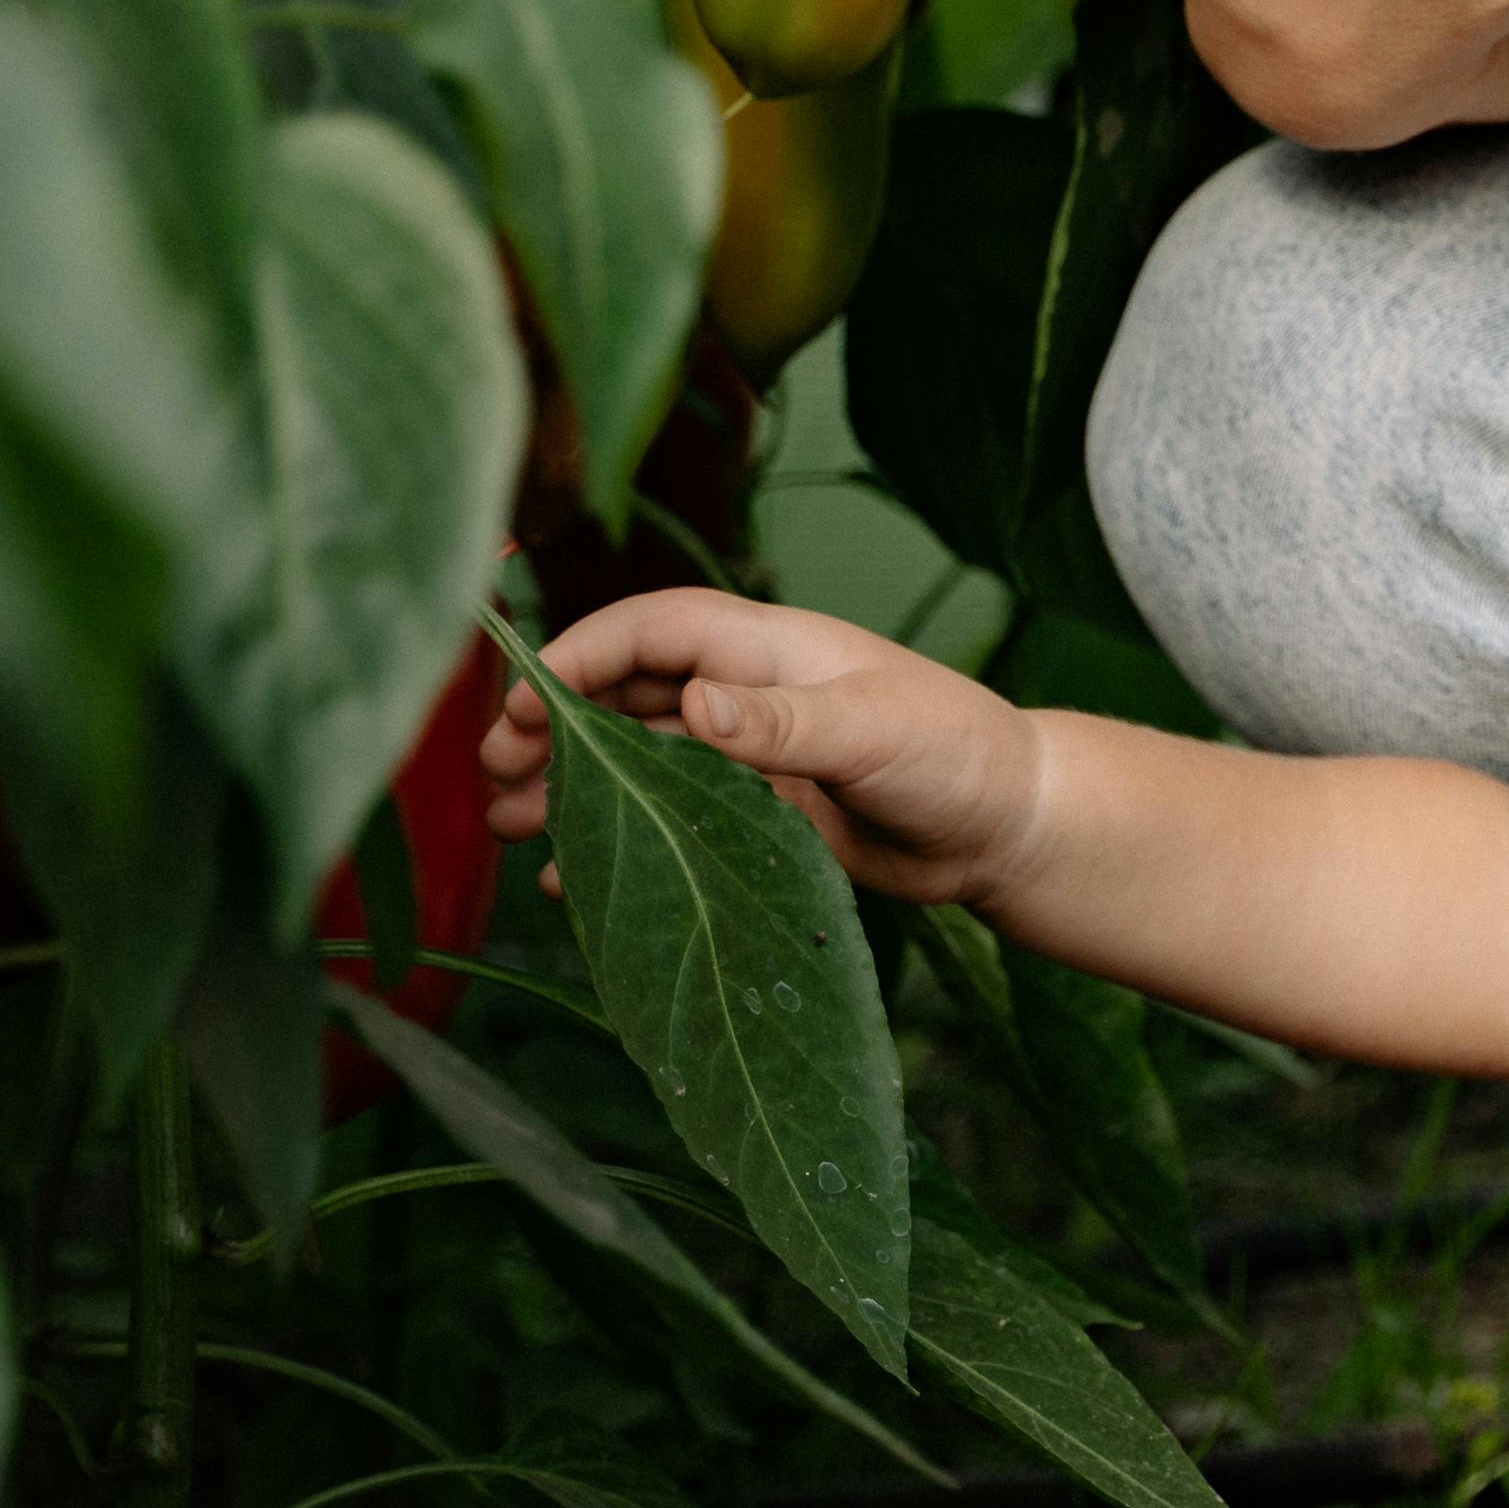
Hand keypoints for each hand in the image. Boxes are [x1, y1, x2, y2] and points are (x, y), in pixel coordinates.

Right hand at [482, 590, 1051, 905]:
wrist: (1013, 829)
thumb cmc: (961, 755)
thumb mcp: (874, 730)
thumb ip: (783, 721)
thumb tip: (694, 705)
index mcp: (773, 649)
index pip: (656, 629)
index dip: (584, 654)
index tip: (527, 704)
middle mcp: (751, 693)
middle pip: (628, 692)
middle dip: (558, 725)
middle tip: (495, 773)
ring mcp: (752, 755)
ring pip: (639, 760)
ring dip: (576, 787)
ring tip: (510, 826)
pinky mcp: (760, 815)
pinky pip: (671, 821)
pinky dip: (620, 843)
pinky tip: (573, 877)